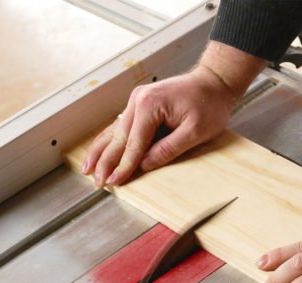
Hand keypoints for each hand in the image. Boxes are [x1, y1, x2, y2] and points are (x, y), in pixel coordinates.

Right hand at [81, 66, 235, 186]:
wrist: (214, 82)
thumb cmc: (209, 104)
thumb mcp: (195, 132)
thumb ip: (168, 149)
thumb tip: (145, 164)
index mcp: (150, 106)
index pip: (133, 144)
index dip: (123, 166)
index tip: (114, 182)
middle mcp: (138, 100)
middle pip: (118, 137)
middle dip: (105, 161)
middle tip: (97, 181)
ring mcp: (137, 100)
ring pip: (114, 131)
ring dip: (100, 151)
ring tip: (87, 168)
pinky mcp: (140, 103)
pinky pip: (121, 125)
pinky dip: (110, 140)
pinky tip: (99, 150)